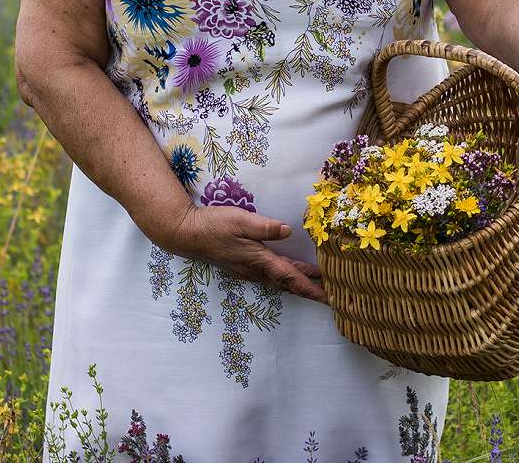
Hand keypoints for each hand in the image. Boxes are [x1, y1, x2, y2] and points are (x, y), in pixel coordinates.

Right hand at [161, 204, 327, 303]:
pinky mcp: (242, 265)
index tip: (329, 298)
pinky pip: (270, 275)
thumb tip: (288, 231)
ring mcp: (247, 270)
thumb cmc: (213, 225)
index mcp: (258, 261)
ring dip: (299, 282)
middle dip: (310, 289)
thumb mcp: (241, 221)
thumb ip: (265, 227)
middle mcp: (254, 270)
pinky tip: (290, 270)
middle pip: (288, 283)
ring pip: (279, 280)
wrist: (186, 233)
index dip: (312, 288)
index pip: (291, 278)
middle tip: (332, 295)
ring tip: (318, 281)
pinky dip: (285, 275)